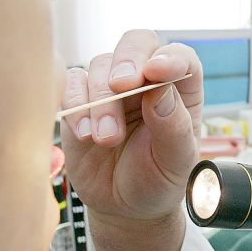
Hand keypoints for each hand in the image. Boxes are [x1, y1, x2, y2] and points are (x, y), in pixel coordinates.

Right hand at [60, 29, 202, 224]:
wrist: (122, 207)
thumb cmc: (157, 180)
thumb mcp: (175, 162)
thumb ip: (173, 126)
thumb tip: (160, 90)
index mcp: (180, 90)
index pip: (181, 57)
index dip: (170, 57)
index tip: (158, 71)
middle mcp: (146, 80)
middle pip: (137, 43)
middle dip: (127, 61)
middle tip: (121, 86)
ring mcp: (110, 87)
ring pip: (100, 66)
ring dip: (102, 101)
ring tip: (107, 139)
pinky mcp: (80, 100)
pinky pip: (71, 83)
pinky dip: (74, 103)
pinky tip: (83, 134)